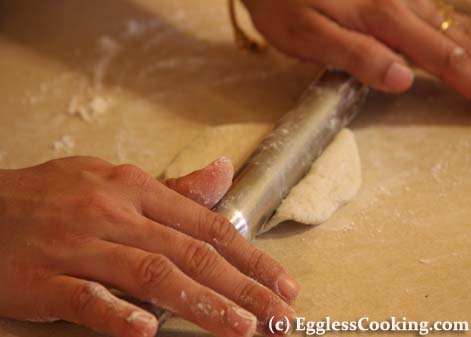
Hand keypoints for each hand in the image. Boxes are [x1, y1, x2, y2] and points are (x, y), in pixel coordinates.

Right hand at [0, 156, 297, 336]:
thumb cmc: (54, 194)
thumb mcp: (116, 180)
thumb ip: (174, 187)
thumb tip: (222, 173)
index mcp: (137, 189)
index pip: (208, 226)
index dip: (250, 257)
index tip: (282, 283)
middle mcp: (115, 214)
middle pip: (191, 254)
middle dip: (244, 288)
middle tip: (281, 316)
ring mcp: (80, 245)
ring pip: (151, 274)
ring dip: (202, 304)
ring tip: (242, 329)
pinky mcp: (45, 278)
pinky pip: (86, 298)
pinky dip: (117, 314)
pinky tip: (147, 332)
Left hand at [242, 0, 470, 98]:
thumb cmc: (281, 3)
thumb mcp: (309, 37)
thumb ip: (357, 56)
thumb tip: (403, 79)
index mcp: (382, 17)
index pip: (439, 55)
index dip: (467, 79)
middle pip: (452, 35)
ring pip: (445, 19)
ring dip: (468, 45)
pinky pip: (430, 7)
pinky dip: (451, 26)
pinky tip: (458, 35)